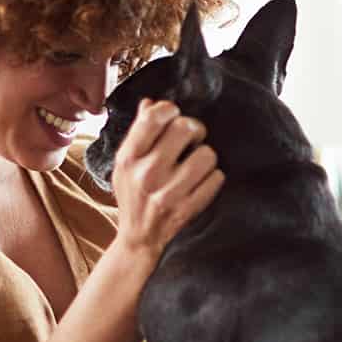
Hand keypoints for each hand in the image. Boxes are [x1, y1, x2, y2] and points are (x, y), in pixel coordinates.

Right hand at [110, 99, 224, 264]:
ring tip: (196, 163)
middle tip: (192, 138)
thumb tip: (150, 103)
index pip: (154, 118)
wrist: (138, 238)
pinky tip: (202, 182)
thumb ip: (138, 133)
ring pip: (207, 154)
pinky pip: (216, 179)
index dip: (170, 110)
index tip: (173, 116)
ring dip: (205, 156)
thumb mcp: (125, 163)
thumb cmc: (133, 194)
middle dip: (194, 129)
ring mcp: (168, 194)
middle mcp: (147, 175)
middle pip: (185, 128)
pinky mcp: (187, 210)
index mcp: (129, 158)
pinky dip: (213, 177)